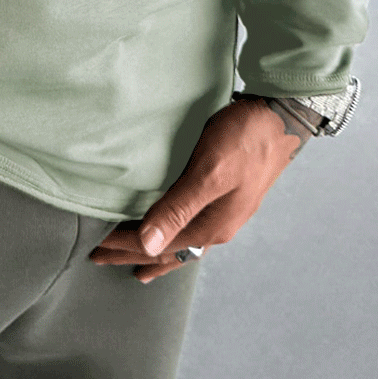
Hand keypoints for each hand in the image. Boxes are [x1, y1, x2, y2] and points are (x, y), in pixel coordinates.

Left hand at [89, 96, 313, 281]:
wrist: (282, 118)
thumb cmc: (245, 139)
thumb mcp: (209, 173)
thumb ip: (178, 209)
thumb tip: (148, 245)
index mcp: (212, 226)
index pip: (158, 246)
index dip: (124, 247)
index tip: (95, 247)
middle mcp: (219, 225)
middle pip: (169, 250)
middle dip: (133, 254)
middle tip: (101, 257)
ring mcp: (225, 212)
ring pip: (183, 242)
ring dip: (156, 251)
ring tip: (138, 260)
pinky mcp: (226, 194)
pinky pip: (193, 226)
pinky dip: (175, 234)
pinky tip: (172, 230)